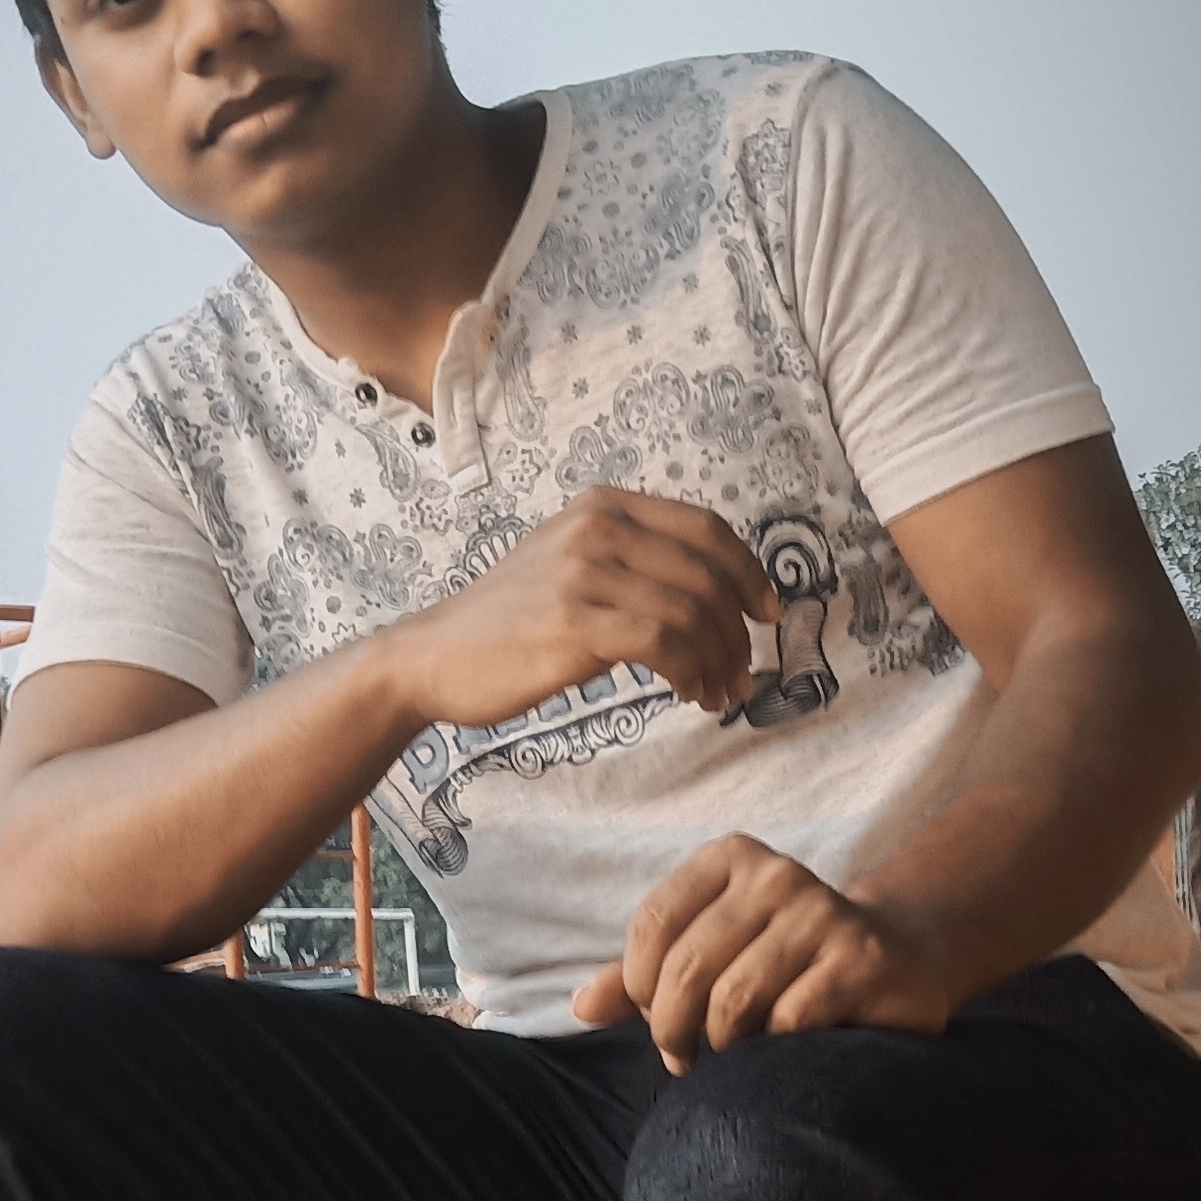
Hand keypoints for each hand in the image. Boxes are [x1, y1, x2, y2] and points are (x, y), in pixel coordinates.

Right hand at [381, 489, 771, 728]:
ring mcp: (584, 573)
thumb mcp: (571, 565)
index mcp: (603, 506)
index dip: (749, 571)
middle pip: (707, 574)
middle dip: (738, 631)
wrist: (432, 657)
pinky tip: (688, 694)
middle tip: (742, 673)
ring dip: (718, 660)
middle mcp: (597, 528)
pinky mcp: (575, 622)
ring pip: (691, 612)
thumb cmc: (508, 623)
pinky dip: (690, 672)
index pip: (706, 527)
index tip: (767, 612)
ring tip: (716, 693)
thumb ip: (633, 563)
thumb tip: (712, 595)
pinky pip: (663, 643)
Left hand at [571, 835, 961, 1067]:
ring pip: (735, 1000)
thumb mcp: (711, 953)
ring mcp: (825, 915)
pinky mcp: (863, 961)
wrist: (899, 955)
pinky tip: (781, 1052)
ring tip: (730, 1057)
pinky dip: (774, 1050)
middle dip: (671, 1028)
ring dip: (722, 1045)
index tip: (650, 1015)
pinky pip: (789, 1021)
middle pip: (688, 968)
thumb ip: (640, 978)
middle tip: (682, 1057)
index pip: (653, 924)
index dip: (637, 984)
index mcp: (732, 859)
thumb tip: (578, 1008)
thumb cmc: (785, 961)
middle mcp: (779, 875)